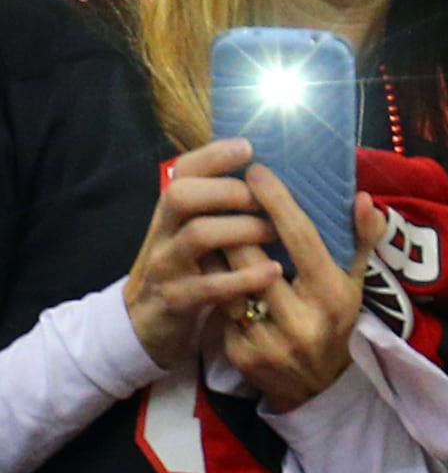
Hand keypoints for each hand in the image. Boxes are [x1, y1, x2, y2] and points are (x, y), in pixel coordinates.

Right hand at [121, 140, 278, 366]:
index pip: (182, 171)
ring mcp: (166, 266)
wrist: (148, 324)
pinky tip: (272, 272)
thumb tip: (269, 175)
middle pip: (180, 195)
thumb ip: (221, 208)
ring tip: (273, 232)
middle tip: (264, 200)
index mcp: (173, 213)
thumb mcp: (199, 235)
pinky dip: (242, 277)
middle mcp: (164, 233)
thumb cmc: (190, 270)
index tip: (248, 147)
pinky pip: (206, 286)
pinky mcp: (175, 301)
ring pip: (196, 235)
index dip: (212, 156)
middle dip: (225, 190)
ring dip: (240, 229)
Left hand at [218, 173, 377, 414]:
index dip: (276, 202)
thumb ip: (360, 240)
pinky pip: (219, 310)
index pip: (300, 238)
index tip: (256, 171)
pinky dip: (213, 287)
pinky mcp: (243, 355)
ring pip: (228, 282)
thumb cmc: (335, 322)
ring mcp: (271, 340)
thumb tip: (363, 198)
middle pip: (253, 256)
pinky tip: (207, 272)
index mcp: (333, 295)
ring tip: (205, 226)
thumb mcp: (355, 283)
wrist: (318, 387)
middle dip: (234, 221)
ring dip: (214, 252)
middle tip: (220, 192)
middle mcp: (303, 319)